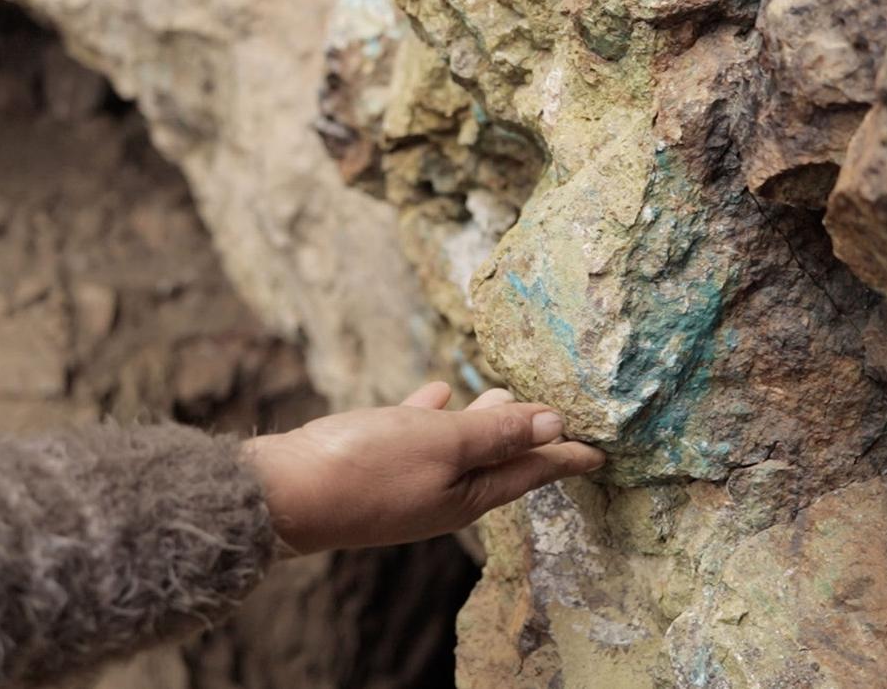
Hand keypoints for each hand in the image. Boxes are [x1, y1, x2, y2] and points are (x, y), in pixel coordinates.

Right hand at [243, 382, 605, 553]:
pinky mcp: (374, 464)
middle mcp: (442, 495)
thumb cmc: (367, 466)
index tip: (601, 451)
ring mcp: (406, 482)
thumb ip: (497, 433)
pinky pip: (416, 436)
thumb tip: (554, 427)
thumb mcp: (443, 443)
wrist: (285, 493)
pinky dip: (432, 415)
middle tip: (557, 413)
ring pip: (457, 447)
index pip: (532, 471)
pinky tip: (432, 392)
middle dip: (529, 438)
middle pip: (498, 461)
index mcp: (468, 495)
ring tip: (497, 392)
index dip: (567, 457)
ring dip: (482, 422)